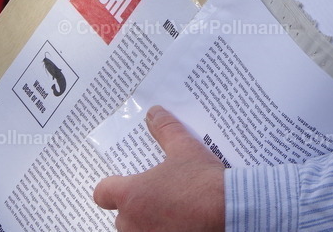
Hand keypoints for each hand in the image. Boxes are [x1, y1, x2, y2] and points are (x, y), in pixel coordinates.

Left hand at [94, 106, 224, 231]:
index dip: (112, 187)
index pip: (102, 193)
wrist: (229, 211)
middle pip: (121, 214)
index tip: (127, 183)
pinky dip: (163, 231)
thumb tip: (155, 113)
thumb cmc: (203, 182)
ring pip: (137, 230)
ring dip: (148, 222)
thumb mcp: (185, 148)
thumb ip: (166, 130)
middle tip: (160, 196)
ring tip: (172, 212)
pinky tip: (182, 225)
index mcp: (131, 194)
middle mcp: (132, 222)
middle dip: (137, 206)